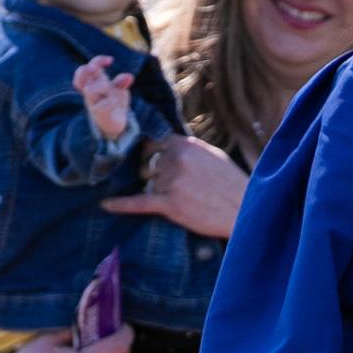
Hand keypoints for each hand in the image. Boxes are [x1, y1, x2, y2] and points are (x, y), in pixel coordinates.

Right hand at [74, 55, 135, 140]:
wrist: (113, 126)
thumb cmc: (114, 105)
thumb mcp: (119, 91)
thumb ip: (121, 83)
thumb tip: (129, 76)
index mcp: (95, 83)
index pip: (89, 67)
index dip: (98, 61)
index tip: (111, 61)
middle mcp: (91, 92)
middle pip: (81, 76)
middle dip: (90, 70)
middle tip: (99, 70)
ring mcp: (93, 103)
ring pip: (90, 90)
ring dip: (102, 87)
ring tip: (110, 92)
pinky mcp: (99, 114)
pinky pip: (103, 105)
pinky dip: (112, 102)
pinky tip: (117, 104)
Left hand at [105, 134, 248, 238]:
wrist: (245, 211)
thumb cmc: (232, 185)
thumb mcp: (211, 156)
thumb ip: (188, 149)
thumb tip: (169, 144)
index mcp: (185, 144)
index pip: (152, 140)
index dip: (148, 151)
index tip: (146, 157)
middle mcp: (176, 159)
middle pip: (145, 162)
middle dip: (150, 172)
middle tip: (164, 184)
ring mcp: (171, 181)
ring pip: (146, 182)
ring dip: (154, 189)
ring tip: (173, 198)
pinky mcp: (170, 204)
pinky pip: (138, 202)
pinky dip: (121, 204)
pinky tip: (106, 205)